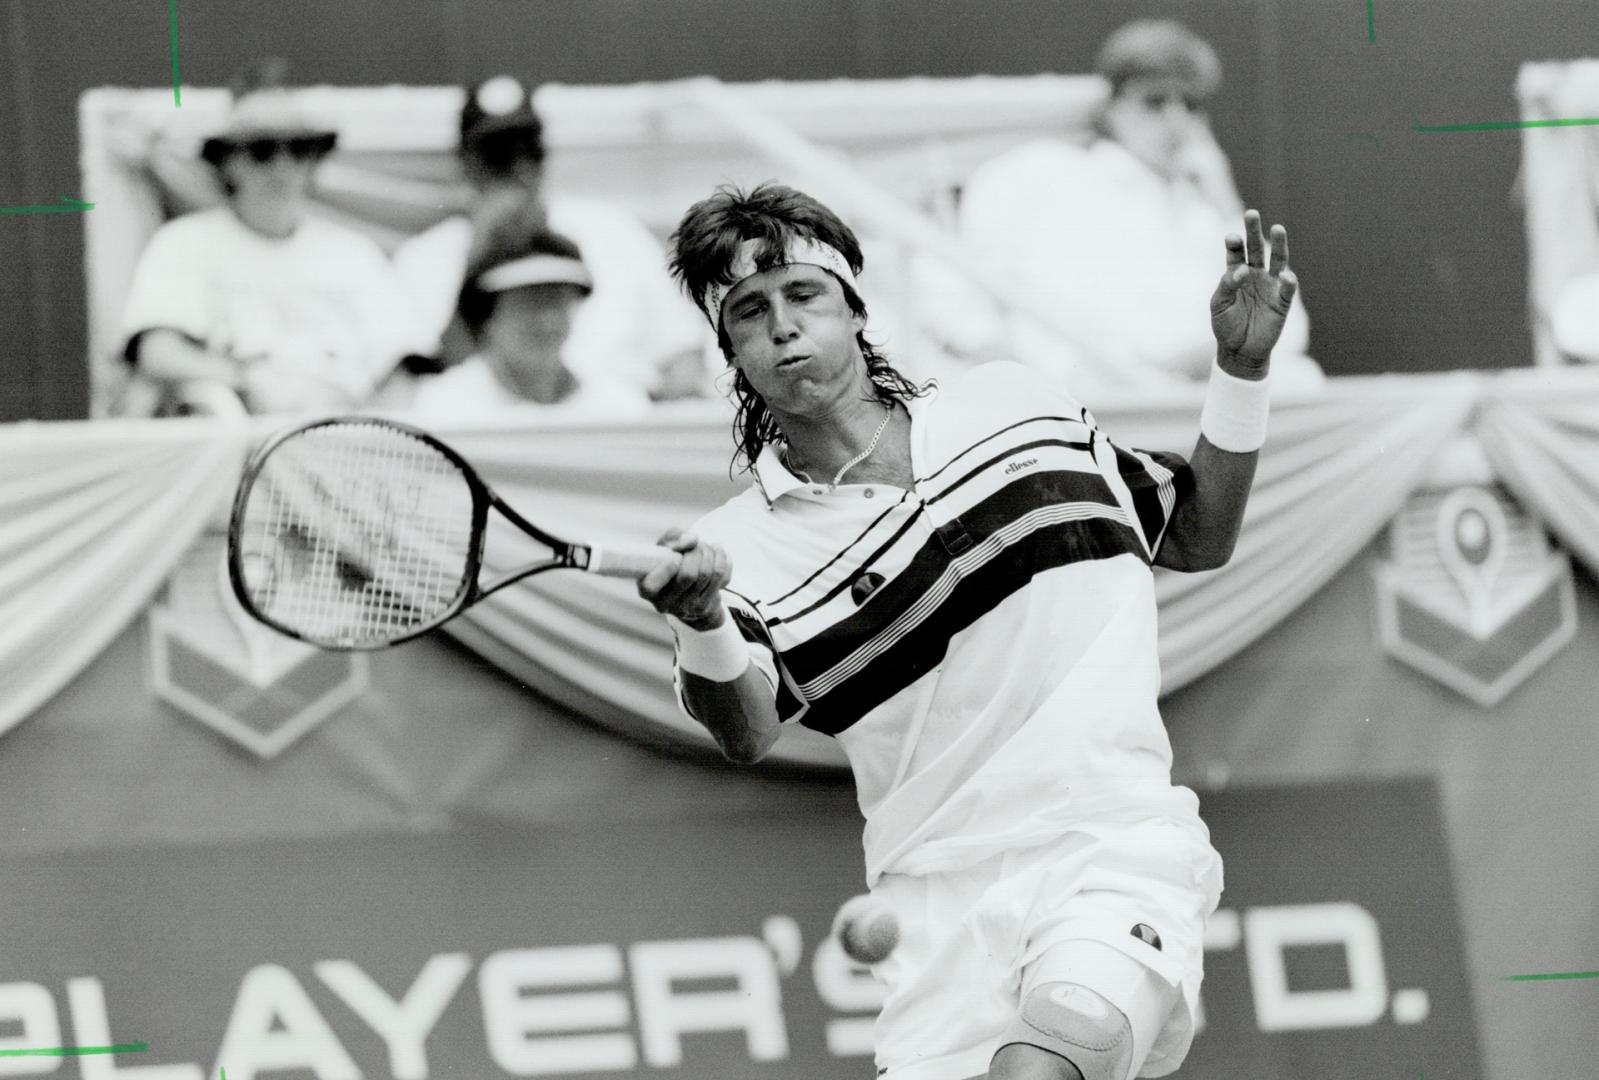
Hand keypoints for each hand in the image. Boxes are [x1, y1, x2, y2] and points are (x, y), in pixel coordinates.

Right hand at [637, 529, 729, 629]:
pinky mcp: (706, 607)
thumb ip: (673, 538)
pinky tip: (716, 553)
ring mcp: (687, 608)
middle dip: (695, 552)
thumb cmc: (671, 560)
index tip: (676, 556)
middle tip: (696, 545)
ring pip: (707, 574)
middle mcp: (665, 604)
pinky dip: (721, 558)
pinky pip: (721, 577)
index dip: (666, 569)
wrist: (688, 584)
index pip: (652, 586)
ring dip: (709, 553)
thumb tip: (691, 541)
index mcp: (647, 590)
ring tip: (705, 546)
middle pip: (688, 575)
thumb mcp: (664, 546)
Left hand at [1210, 210, 1297, 370]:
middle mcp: (1255, 275)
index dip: (1234, 243)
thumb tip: (1243, 270)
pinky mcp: (1282, 302)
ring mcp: (1270, 286)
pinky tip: (1285, 275)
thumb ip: (1227, 284)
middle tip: (1251, 213)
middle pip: (1257, 248)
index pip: (1236, 253)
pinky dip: (1288, 281)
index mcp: (1236, 273)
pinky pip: (1288, 288)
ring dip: (1278, 245)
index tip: (1232, 237)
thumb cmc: (1225, 325)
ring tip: (1277, 228)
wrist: (1239, 351)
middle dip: (1253, 231)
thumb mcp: (1218, 305)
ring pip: (1277, 261)